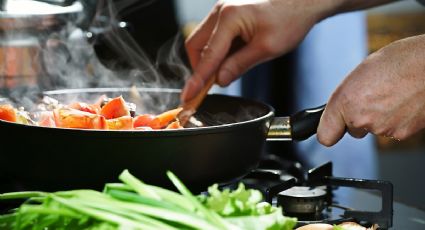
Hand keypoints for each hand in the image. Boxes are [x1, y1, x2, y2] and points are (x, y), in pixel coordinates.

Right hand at [181, 0, 338, 101]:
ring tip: (227, 71)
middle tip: (209, 85)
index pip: (207, 55)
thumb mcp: (266, 48)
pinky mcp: (228, 14)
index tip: (188, 96)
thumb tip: (220, 80)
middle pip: (196, 45)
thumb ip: (239, 65)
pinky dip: (218, 51)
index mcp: (229, 17)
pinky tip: (233, 59)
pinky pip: (214, 36)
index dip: (197, 79)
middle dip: (200, 67)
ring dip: (210, 60)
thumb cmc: (290, 18)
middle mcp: (221, 11)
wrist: (303, 0)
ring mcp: (223, 11)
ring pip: (203, 41)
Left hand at [317, 34, 424, 145]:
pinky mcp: (401, 134)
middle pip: (352, 129)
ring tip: (393, 94)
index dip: (330, 131)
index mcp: (345, 100)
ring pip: (374, 129)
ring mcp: (382, 128)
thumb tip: (343, 107)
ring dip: (380, 116)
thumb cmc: (402, 60)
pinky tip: (403, 102)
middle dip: (359, 117)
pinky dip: (397, 120)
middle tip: (374, 97)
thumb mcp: (362, 72)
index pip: (325, 136)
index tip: (332, 128)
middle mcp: (361, 118)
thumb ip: (348, 95)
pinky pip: (392, 130)